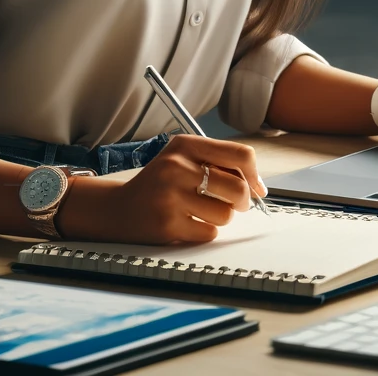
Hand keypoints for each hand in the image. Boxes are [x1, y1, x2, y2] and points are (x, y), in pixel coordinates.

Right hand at [56, 134, 266, 244]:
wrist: (118, 209)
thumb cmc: (161, 183)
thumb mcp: (183, 158)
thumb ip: (219, 162)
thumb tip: (259, 187)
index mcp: (185, 145)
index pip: (240, 154)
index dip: (254, 174)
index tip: (256, 187)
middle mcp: (177, 167)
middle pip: (237, 188)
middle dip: (243, 201)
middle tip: (236, 204)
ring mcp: (170, 197)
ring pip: (226, 214)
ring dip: (221, 217)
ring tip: (203, 211)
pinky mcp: (168, 225)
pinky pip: (209, 232)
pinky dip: (205, 230)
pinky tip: (188, 222)